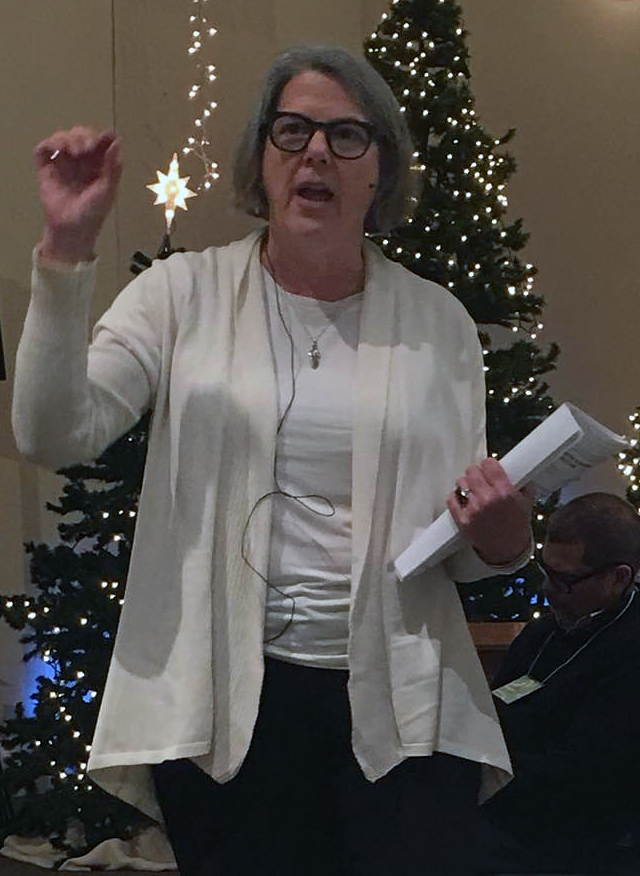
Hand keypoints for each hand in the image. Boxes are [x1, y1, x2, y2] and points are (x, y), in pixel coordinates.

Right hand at [34, 126, 122, 262]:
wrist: (72, 229)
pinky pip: (43, 150)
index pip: (100, 142)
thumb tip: (116, 141)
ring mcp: (62, 164)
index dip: (103, 136)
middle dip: (83, 136)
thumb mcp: (108, 190)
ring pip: (62, 138)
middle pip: (80, 135)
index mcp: (98, 165)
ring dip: (68, 138)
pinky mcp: (46, 169)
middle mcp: (80, 161)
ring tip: (74, 152)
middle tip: (87, 148)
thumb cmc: (93, 212)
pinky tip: (58, 150)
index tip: (106, 137)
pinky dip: (49, 144)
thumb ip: (113, 167)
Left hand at [446, 457, 533, 565]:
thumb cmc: (517, 528)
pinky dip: (456, 498)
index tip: (489, 468)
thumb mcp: (525, 504)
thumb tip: (518, 470)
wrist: (507, 551)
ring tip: (473, 492)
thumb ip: (522, 485)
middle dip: (477, 474)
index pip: (489, 464)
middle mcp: (487, 499)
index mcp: (505, 492)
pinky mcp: (462, 519)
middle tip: (480, 480)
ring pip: (460, 483)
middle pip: (472, 471)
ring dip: (466, 485)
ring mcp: (473, 509)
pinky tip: (464, 501)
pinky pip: (451, 499)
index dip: (488, 465)